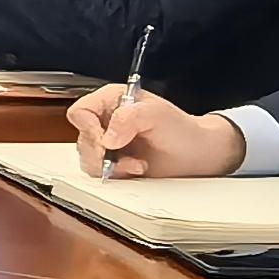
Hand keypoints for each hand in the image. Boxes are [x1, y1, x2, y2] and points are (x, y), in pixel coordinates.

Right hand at [67, 86, 244, 179]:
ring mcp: (109, 146)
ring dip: (110, 167)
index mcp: (110, 101)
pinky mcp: (114, 166)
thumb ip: (129, 118)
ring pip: (88, 160)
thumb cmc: (181, 129)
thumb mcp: (157, 114)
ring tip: (136, 165)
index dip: (87, 127)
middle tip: (120, 157)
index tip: (104, 140)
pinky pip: (101, 175)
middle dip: (101, 153)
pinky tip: (136, 171)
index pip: (81, 112)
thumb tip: (107, 138)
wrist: (198, 155)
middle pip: (82, 139)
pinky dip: (117, 176)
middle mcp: (105, 122)